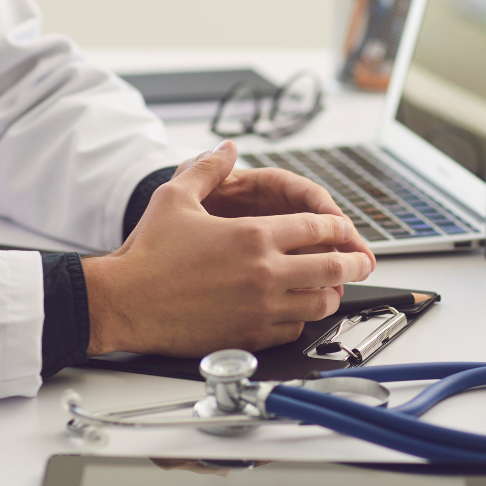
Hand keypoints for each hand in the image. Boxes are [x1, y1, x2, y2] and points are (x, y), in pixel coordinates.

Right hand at [83, 141, 373, 355]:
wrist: (123, 302)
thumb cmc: (147, 254)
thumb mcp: (175, 197)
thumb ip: (208, 169)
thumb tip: (228, 149)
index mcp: (254, 236)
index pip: (318, 230)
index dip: (339, 229)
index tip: (345, 232)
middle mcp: (265, 274)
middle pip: (333, 268)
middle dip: (354, 263)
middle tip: (362, 262)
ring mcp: (261, 308)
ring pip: (320, 303)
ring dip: (331, 294)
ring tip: (332, 288)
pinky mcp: (251, 336)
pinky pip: (293, 329)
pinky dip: (300, 319)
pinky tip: (296, 311)